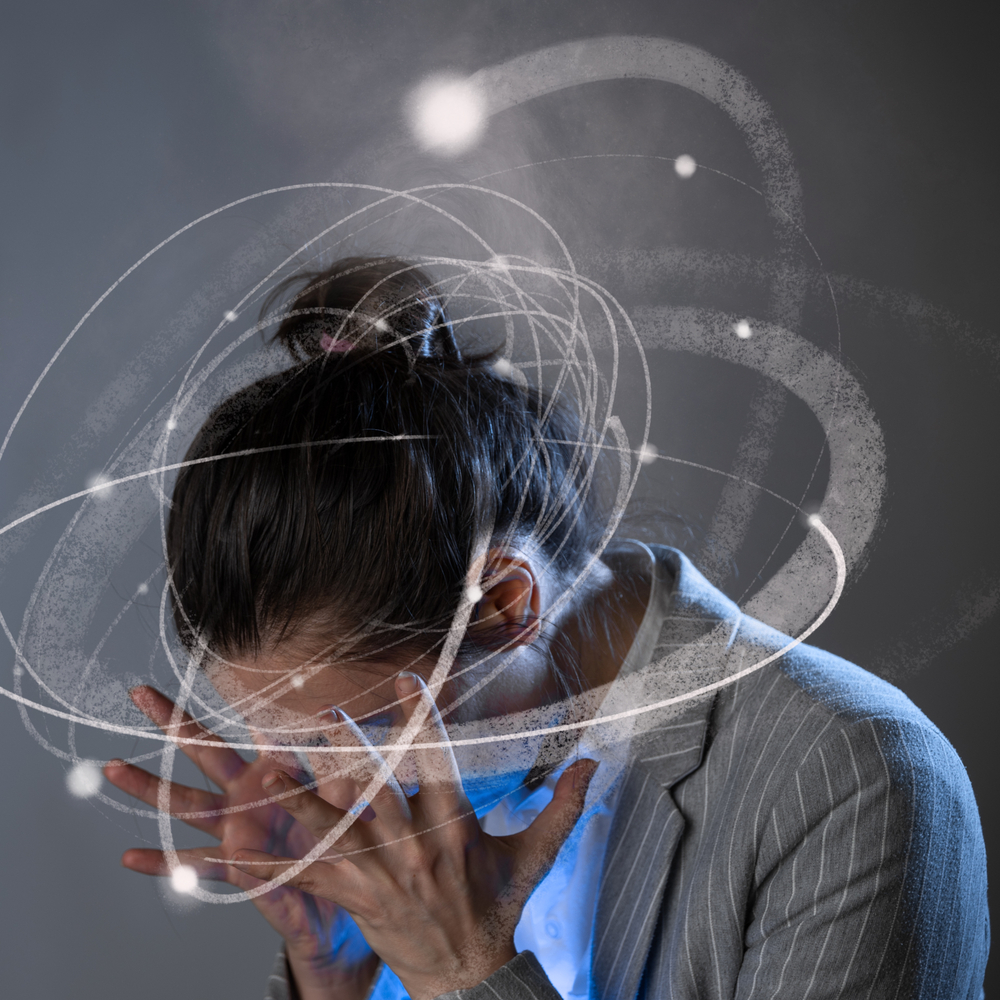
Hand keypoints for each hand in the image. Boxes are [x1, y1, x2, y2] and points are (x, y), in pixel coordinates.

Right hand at [104, 686, 378, 999]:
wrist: (345, 897)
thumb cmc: (345, 837)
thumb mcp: (348, 799)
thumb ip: (342, 769)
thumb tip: (338, 731)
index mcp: (280, 769)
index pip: (260, 728)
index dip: (247, 701)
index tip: (230, 669)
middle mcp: (250, 793)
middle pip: (208, 753)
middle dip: (176, 723)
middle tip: (141, 693)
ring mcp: (236, 828)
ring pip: (187, 803)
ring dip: (150, 786)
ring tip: (113, 767)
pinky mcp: (235, 865)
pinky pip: (195, 865)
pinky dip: (162, 863)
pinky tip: (130, 856)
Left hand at [228, 672, 598, 999]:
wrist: (467, 973)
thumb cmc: (497, 905)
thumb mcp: (536, 855)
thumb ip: (563, 805)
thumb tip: (595, 762)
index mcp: (453, 827)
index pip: (435, 763)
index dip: (420, 719)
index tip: (405, 680)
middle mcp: (412, 848)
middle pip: (374, 793)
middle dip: (347, 752)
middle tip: (319, 714)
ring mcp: (378, 875)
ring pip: (331, 832)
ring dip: (295, 800)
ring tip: (261, 772)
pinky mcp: (353, 898)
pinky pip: (305, 881)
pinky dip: (267, 867)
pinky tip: (228, 856)